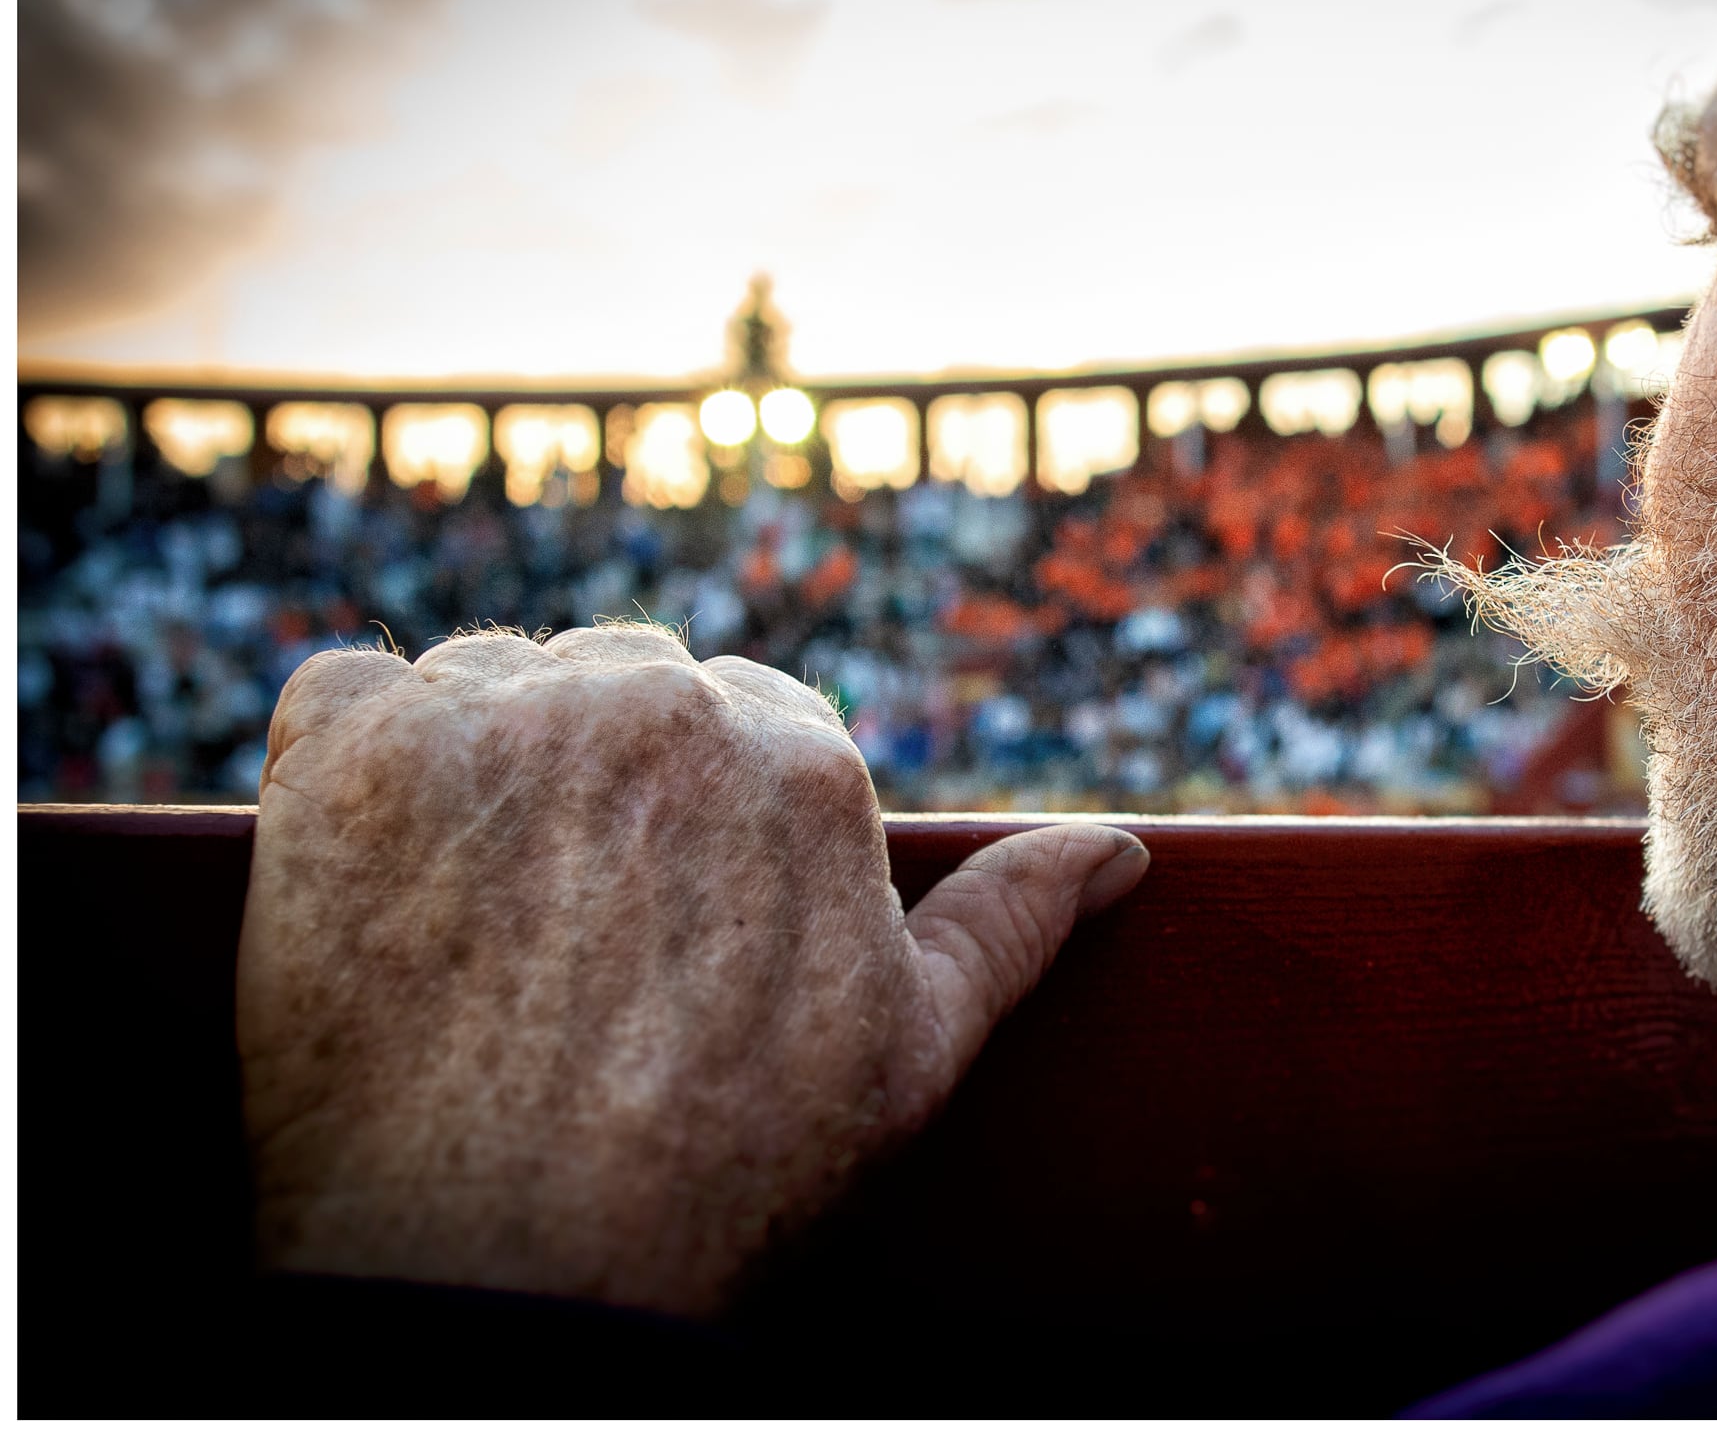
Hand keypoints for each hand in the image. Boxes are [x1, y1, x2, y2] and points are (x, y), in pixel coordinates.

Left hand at [238, 622, 1147, 1317]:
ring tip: (480, 915)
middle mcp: (654, 704)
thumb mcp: (907, 1058)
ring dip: (486, 762)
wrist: (494, 1288)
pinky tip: (385, 874)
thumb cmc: (720, 1180)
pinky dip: (352, 761)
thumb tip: (1119, 850)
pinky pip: (345, 690)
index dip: (702, 828)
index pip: (746, 719)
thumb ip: (1011, 922)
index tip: (662, 926)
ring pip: (495, 681)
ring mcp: (494, 721)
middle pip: (626, 685)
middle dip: (607, 778)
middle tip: (571, 931)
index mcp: (799, 759)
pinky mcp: (344, 754)